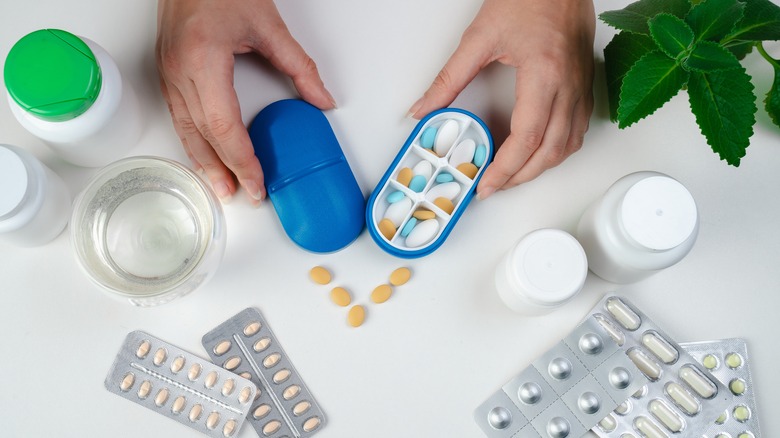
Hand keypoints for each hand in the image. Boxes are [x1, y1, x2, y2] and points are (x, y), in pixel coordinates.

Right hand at [156, 0, 334, 203]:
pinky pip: (178, 115)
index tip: (258, 182)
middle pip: (203, 135)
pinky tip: (203, 156)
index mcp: (203, 59)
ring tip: (222, 187)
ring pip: (185, 130)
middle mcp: (179, 69)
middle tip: (245, 195)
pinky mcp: (166, 69)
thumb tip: (322, 99)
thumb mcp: (269, 25)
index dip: (242, 159)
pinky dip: (193, 141)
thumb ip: (299, 66)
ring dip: (204, 163)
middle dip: (225, 170)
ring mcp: (168, 70)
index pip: (223, 126)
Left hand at [407, 0, 594, 198]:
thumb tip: (424, 108)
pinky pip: (577, 130)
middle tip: (495, 187)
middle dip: (521, 177)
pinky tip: (539, 151)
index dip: (505, 169)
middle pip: (550, 151)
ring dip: (541, 167)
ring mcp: (581, 87)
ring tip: (513, 175)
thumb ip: (449, 78)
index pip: (526, 138)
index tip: (486, 183)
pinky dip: (558, 150)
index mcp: (544, 75)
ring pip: (568, 146)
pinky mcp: (584, 84)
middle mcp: (568, 86)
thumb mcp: (479, 38)